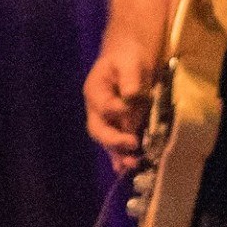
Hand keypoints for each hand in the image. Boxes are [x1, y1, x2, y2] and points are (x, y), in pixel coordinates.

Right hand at [83, 41, 149, 171]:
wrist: (130, 59)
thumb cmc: (127, 57)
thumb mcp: (129, 62)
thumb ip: (130, 78)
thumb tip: (131, 95)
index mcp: (95, 90)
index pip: (102, 105)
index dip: (116, 110)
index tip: (130, 107)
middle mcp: (97, 109)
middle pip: (97, 129)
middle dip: (113, 139)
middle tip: (132, 143)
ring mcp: (107, 120)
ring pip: (106, 141)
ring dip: (118, 153)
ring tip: (131, 163)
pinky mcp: (119, 127)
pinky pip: (116, 144)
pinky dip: (120, 156)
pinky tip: (125, 168)